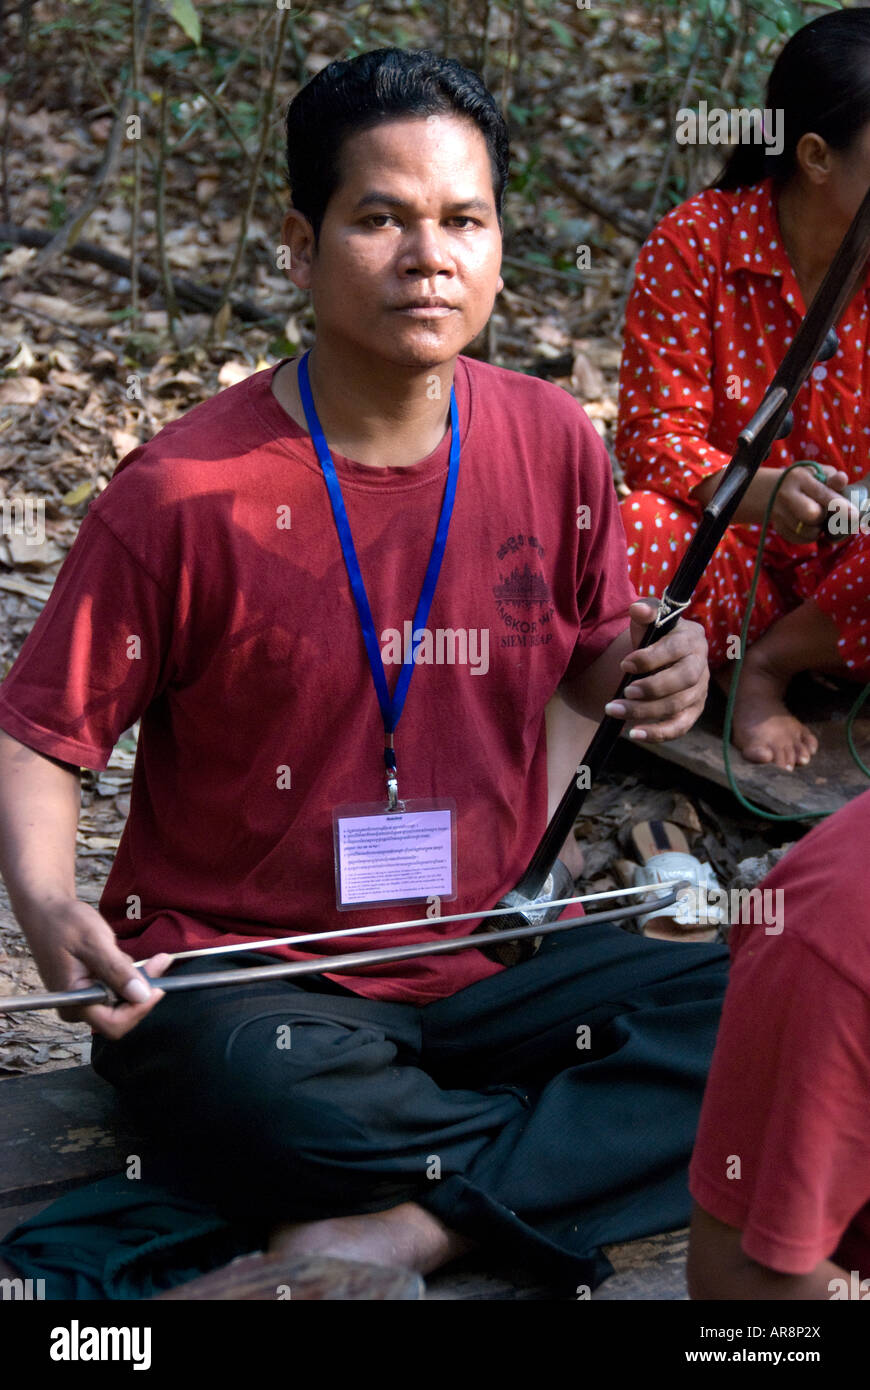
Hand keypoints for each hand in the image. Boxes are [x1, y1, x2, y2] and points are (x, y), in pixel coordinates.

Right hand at [23, 897, 169, 1037]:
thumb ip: (117, 970)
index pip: (113, 1024)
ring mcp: (83, 998)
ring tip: (140, 955)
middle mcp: (77, 1007)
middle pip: (121, 1015)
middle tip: (159, 962)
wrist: (46, 911)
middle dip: (142, 992)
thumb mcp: (94, 942)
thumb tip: (141, 995)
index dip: (139, 1009)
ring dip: (137, 980)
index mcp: (73, 1001)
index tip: (158, 986)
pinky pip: (116, 989)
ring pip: (122, 1002)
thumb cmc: (64, 923)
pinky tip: (122, 955)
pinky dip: (127, 975)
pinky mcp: (90, 988)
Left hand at [604, 599, 708, 741]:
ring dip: (645, 711)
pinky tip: (633, 733)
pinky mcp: (692, 711)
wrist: (660, 656)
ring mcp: (699, 691)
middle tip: (625, 691)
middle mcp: (700, 665)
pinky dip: (658, 733)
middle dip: (653, 687)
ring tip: (614, 709)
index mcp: (692, 639)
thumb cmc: (653, 636)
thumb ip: (644, 612)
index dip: (651, 658)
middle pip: (684, 680)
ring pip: (678, 705)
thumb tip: (638, 609)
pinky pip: (679, 727)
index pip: (676, 650)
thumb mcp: (648, 621)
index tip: (624, 664)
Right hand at [770, 464, 848, 543]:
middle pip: (811, 515)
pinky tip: (808, 525)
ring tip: (815, 518)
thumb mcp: (817, 474)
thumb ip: (831, 479)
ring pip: (808, 531)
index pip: (821, 493)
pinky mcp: (779, 528)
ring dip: (818, 528)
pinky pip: (801, 539)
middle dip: (823, 517)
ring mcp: (779, 513)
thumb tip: (842, 479)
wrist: (771, 491)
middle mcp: (786, 495)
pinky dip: (809, 535)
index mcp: (799, 478)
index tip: (854, 514)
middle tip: (825, 512)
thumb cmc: (804, 481)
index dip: (839, 504)